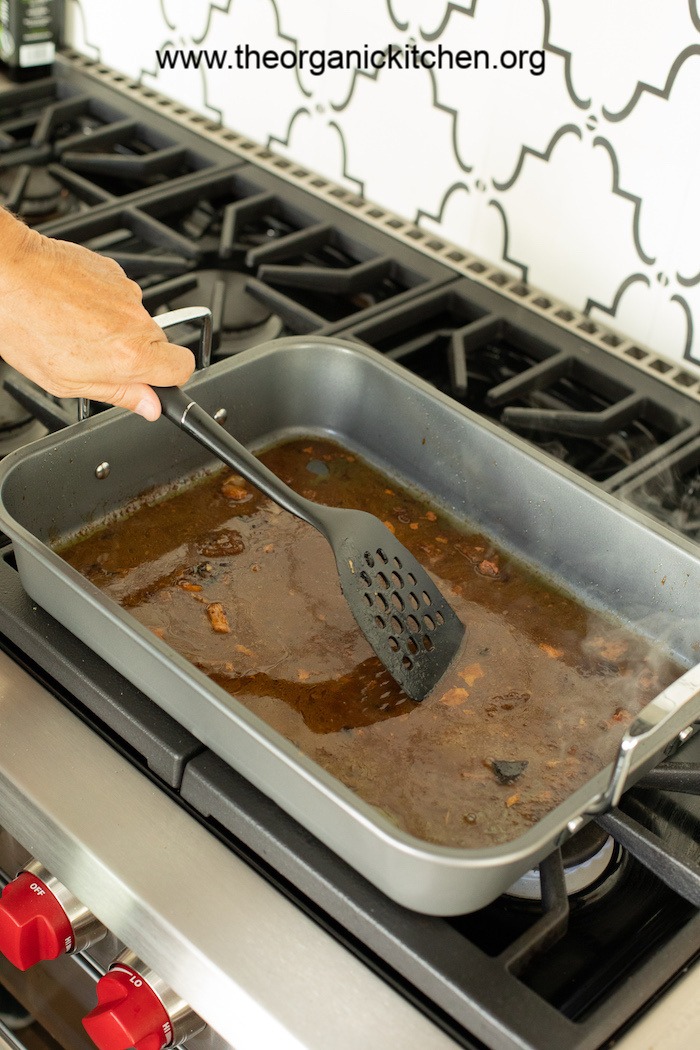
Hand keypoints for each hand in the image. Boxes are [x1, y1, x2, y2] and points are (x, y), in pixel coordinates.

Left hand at [0, 210, 194, 420]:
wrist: (8, 274)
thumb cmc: (26, 325)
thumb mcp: (68, 382)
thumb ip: (118, 394)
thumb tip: (149, 406)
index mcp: (131, 355)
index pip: (184, 369)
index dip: (170, 379)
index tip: (151, 382)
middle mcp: (136, 321)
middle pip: (159, 344)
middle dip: (136, 354)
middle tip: (97, 357)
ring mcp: (127, 292)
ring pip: (137, 320)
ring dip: (116, 327)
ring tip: (76, 328)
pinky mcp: (114, 271)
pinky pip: (120, 296)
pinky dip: (103, 304)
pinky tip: (73, 307)